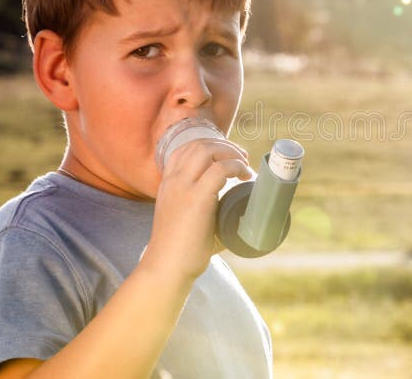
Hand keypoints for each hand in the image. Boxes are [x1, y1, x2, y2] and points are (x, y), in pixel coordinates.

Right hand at [140, 138, 251, 282]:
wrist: (167, 268)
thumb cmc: (181, 249)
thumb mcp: (184, 217)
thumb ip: (203, 207)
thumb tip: (235, 209)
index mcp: (168, 183)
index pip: (184, 148)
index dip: (209, 145)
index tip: (226, 155)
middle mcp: (173, 181)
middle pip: (198, 144)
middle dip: (224, 145)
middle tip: (241, 157)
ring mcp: (183, 188)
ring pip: (207, 150)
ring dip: (230, 152)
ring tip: (244, 164)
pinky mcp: (196, 199)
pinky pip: (219, 169)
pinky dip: (236, 166)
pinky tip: (244, 175)